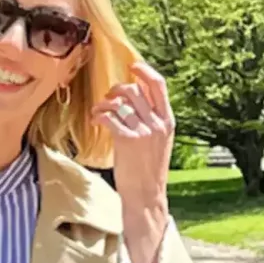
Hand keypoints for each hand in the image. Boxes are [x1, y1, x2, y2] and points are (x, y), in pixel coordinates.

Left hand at [94, 58, 173, 262]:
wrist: (146, 196)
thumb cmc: (149, 171)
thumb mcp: (159, 142)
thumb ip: (151, 121)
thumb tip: (134, 100)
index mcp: (168, 121)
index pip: (159, 85)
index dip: (144, 71)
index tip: (131, 66)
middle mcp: (157, 123)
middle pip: (134, 90)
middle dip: (116, 89)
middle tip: (108, 98)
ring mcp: (143, 131)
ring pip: (120, 101)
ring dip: (104, 102)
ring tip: (98, 111)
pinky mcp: (127, 141)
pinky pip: (109, 116)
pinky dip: (99, 114)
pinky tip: (95, 120)